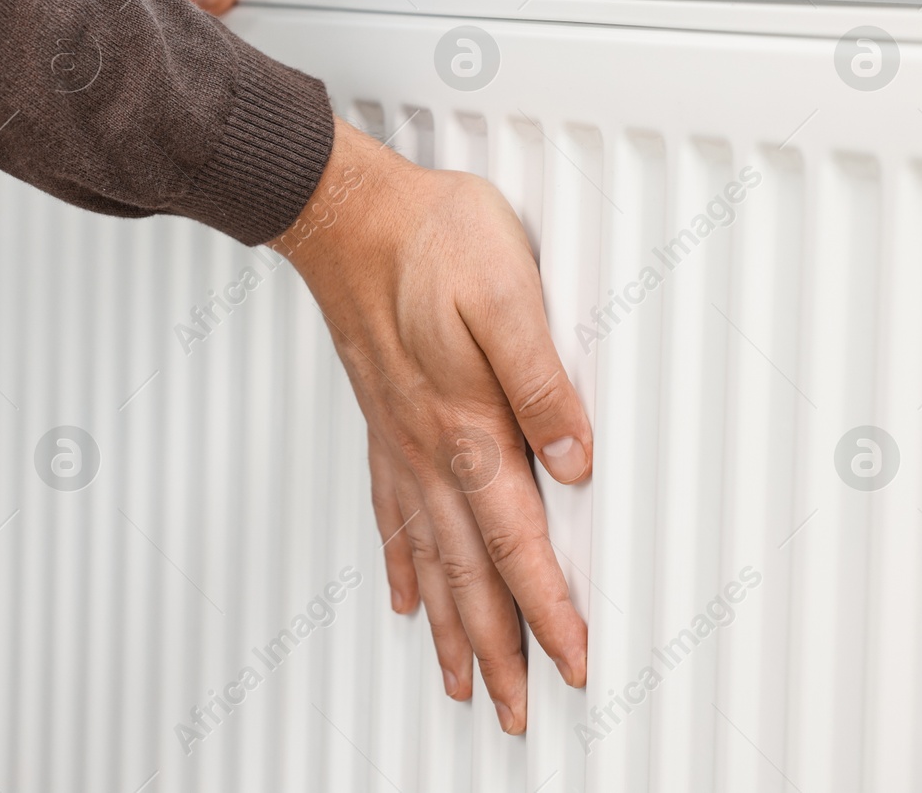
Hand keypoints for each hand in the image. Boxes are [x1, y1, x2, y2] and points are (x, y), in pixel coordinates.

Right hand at [272, 116, 591, 733]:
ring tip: (461, 681)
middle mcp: (427, 448)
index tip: (574, 662)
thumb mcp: (507, 293)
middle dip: (496, 651)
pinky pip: (388, 515)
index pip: (516, 540)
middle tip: (516, 711)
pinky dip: (400, 567)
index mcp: (466, 423)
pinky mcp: (382, 420)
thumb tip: (577, 457)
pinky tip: (402, 594)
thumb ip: (540, 380)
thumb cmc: (427, 239)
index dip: (549, 608)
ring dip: (447, 629)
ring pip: (426, 560)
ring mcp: (398, 440)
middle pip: (467, 574)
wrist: (345, 211)